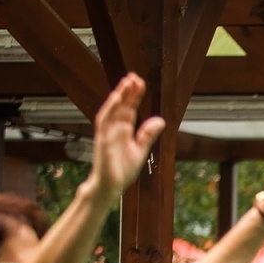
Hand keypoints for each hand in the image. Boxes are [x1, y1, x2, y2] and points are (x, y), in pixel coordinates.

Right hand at [88, 74, 164, 197]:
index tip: (139, 83)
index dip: (134, 96)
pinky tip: (116, 99)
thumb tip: (160, 120)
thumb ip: (148, 135)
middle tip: (134, 76)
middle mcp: (114, 129)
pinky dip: (110, 109)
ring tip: (126, 83)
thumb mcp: (140, 150)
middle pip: (120, 106)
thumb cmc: (122, 169)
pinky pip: (104, 122)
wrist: (111, 186)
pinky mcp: (103, 140)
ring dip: (118, 96)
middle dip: (126, 91)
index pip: (129, 109)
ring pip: (111, 110)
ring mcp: (107, 133)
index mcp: (123, 131)